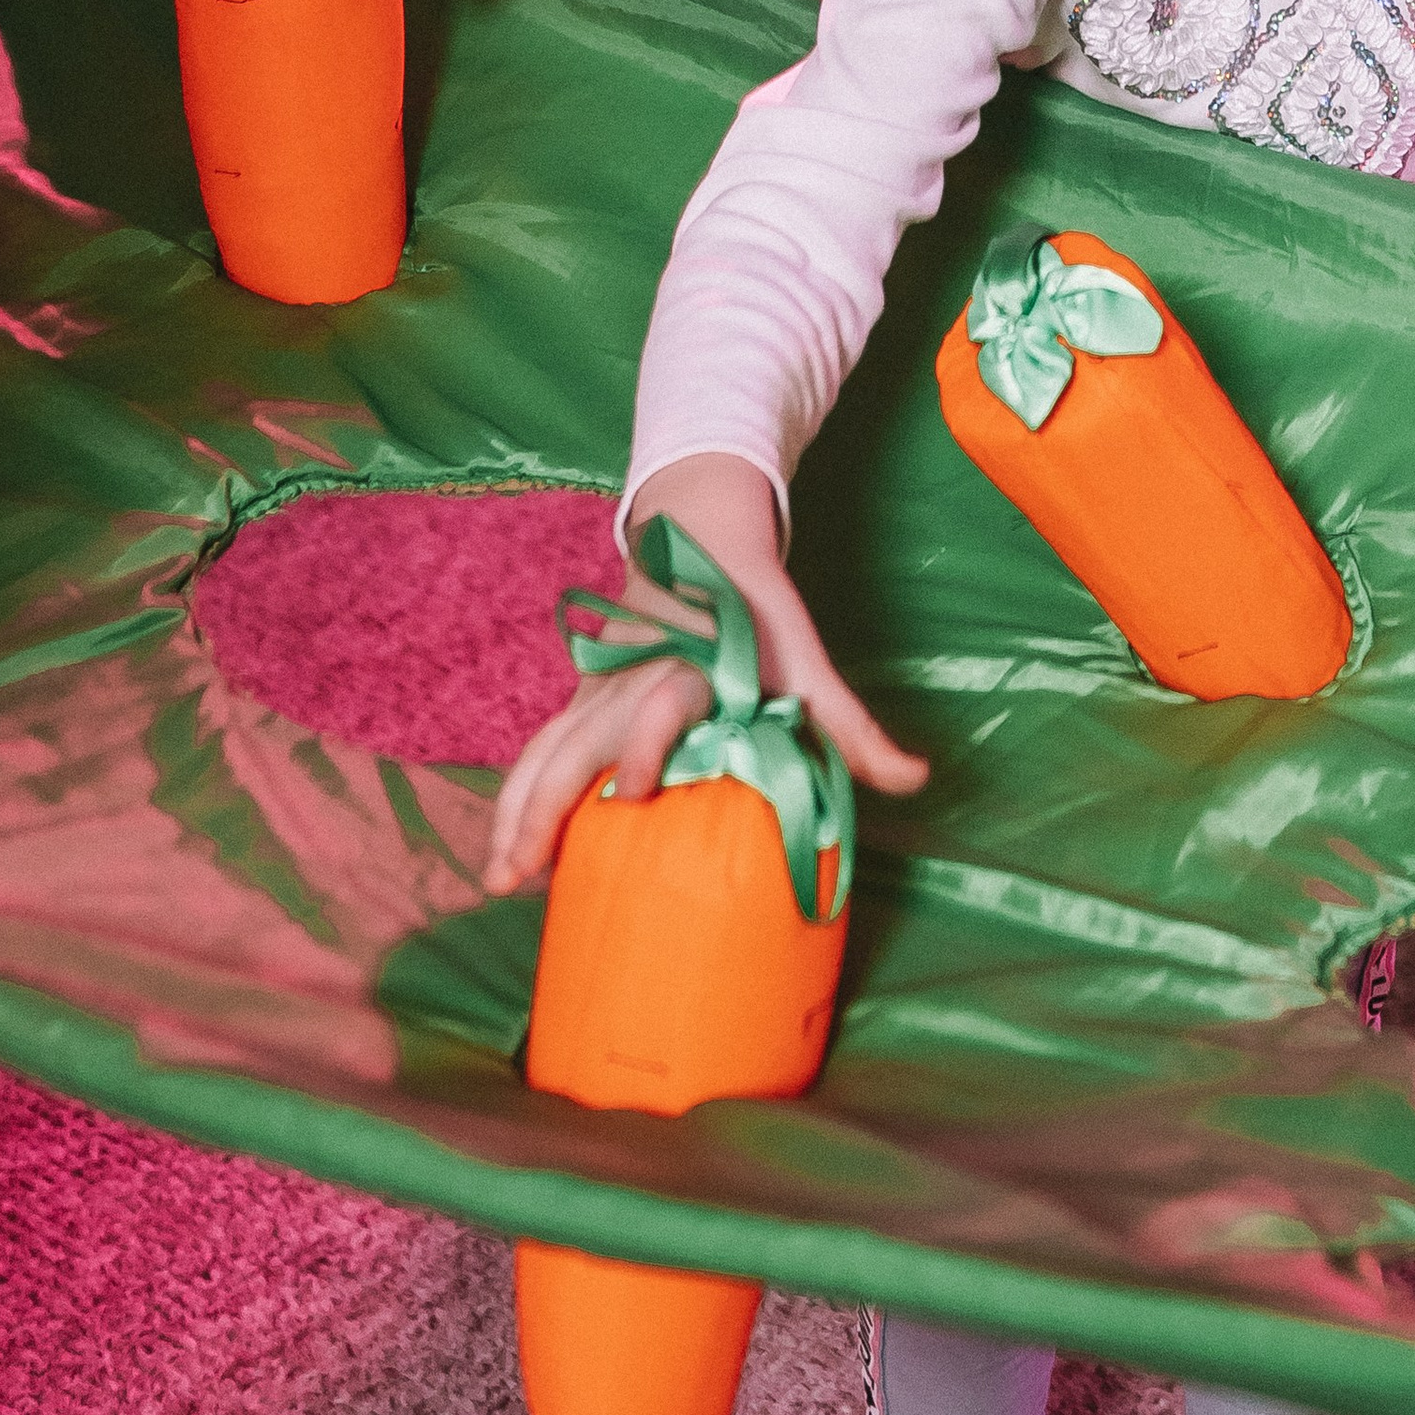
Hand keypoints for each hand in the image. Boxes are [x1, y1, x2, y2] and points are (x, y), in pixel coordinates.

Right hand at [483, 450, 927, 894]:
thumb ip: (852, 726)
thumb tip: (917, 779)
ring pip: (542, 753)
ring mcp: (594, 694)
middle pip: (570, 748)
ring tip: (497, 876)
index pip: (657, 711)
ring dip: (516, 813)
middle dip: (542, 810)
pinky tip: (507, 847)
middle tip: (518, 878)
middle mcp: (627, 686)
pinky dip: (517, 795)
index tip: (634, 796)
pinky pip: (540, 750)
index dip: (647, 747)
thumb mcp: (807, 663)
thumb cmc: (753, 608)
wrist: (698, 537)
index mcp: (684, 673)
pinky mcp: (582, 702)